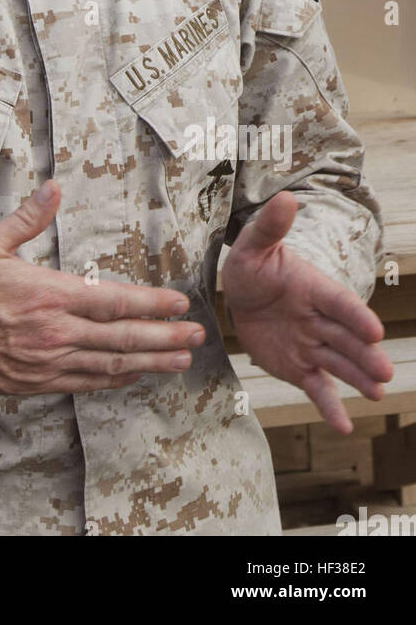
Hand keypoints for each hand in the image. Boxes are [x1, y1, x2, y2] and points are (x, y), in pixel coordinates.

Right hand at [0, 180, 204, 393]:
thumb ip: (27, 218)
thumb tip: (54, 188)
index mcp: (47, 294)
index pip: (113, 300)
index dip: (152, 304)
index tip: (179, 304)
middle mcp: (53, 333)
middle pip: (123, 337)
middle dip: (165, 338)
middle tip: (198, 337)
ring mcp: (46, 363)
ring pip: (110, 365)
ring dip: (150, 363)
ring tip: (180, 361)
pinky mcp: (35, 384)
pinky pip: (85, 384)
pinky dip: (114, 380)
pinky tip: (133, 376)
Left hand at [221, 190, 392, 433]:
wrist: (240, 296)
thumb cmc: (252, 266)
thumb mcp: (254, 245)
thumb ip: (270, 226)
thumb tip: (286, 198)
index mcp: (313, 288)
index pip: (338, 302)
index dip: (355, 315)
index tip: (374, 328)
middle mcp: (319, 319)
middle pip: (345, 337)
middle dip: (364, 354)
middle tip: (384, 371)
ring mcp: (313, 345)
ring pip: (338, 364)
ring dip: (357, 378)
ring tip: (377, 393)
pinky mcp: (301, 367)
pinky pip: (318, 388)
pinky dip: (330, 407)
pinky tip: (344, 426)